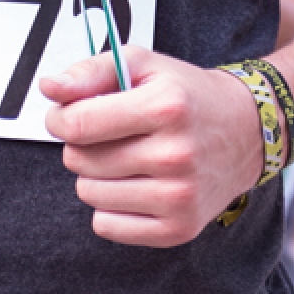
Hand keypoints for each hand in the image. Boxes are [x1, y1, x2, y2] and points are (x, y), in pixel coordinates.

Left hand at [41, 47, 262, 247]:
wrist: (244, 131)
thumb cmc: (185, 94)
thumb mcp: (141, 64)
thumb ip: (90, 72)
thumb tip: (49, 88)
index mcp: (165, 107)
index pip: (80, 125)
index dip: (59, 118)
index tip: (64, 114)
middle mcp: (175, 155)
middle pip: (81, 160)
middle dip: (79, 144)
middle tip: (105, 132)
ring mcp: (179, 197)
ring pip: (89, 194)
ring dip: (93, 174)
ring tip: (122, 156)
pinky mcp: (179, 229)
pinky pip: (107, 226)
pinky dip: (109, 206)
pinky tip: (132, 184)